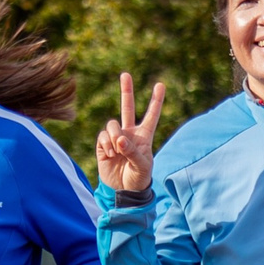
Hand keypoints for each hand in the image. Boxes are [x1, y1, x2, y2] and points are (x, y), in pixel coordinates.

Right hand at [95, 72, 165, 191]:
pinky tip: (110, 154)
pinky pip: (103, 136)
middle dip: (126, 91)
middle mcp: (129, 133)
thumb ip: (132, 152)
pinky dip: (106, 144)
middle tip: (125, 74)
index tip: (161, 85)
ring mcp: (116, 138)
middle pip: (127, 107)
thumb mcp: (142, 166)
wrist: (123, 190)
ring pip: (112, 125)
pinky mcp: (103, 145)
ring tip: (117, 150)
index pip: (151, 115)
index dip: (156, 101)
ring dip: (115, 136)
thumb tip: (119, 139)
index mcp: (144, 136)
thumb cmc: (138, 178)